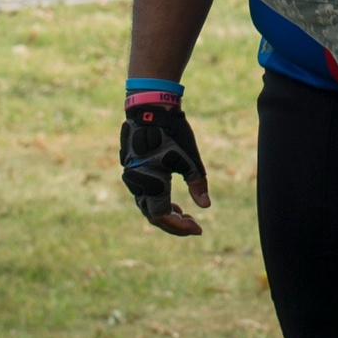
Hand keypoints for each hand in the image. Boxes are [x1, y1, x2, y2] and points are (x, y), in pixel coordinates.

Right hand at [120, 104, 209, 236]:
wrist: (150, 107)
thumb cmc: (172, 131)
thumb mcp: (190, 158)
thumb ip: (197, 184)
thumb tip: (206, 206)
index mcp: (152, 182)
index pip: (162, 217)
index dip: (179, 228)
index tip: (198, 229)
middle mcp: (137, 183)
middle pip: (153, 215)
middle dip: (174, 223)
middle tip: (194, 224)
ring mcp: (131, 176)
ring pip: (147, 205)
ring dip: (165, 212)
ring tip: (184, 213)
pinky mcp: (131, 168)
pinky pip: (143, 193)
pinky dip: (157, 200)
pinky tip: (171, 198)